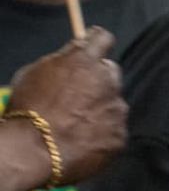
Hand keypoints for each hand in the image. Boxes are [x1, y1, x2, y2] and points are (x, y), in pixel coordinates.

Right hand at [8, 27, 126, 185]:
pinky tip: (82, 141)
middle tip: (79, 94)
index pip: (102, 39)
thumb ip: (61, 60)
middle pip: (111, 71)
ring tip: (76, 124)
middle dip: (99, 79)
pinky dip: (102, 133)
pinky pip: (114, 130)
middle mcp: (108, 81)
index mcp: (84, 61)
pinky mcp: (120, 134)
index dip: (96, 43)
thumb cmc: (27, 110)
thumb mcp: (34, 74)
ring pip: (114, 103)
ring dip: (100, 108)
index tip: (92, 49)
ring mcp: (117, 109)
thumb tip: (74, 53)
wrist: (33, 151)